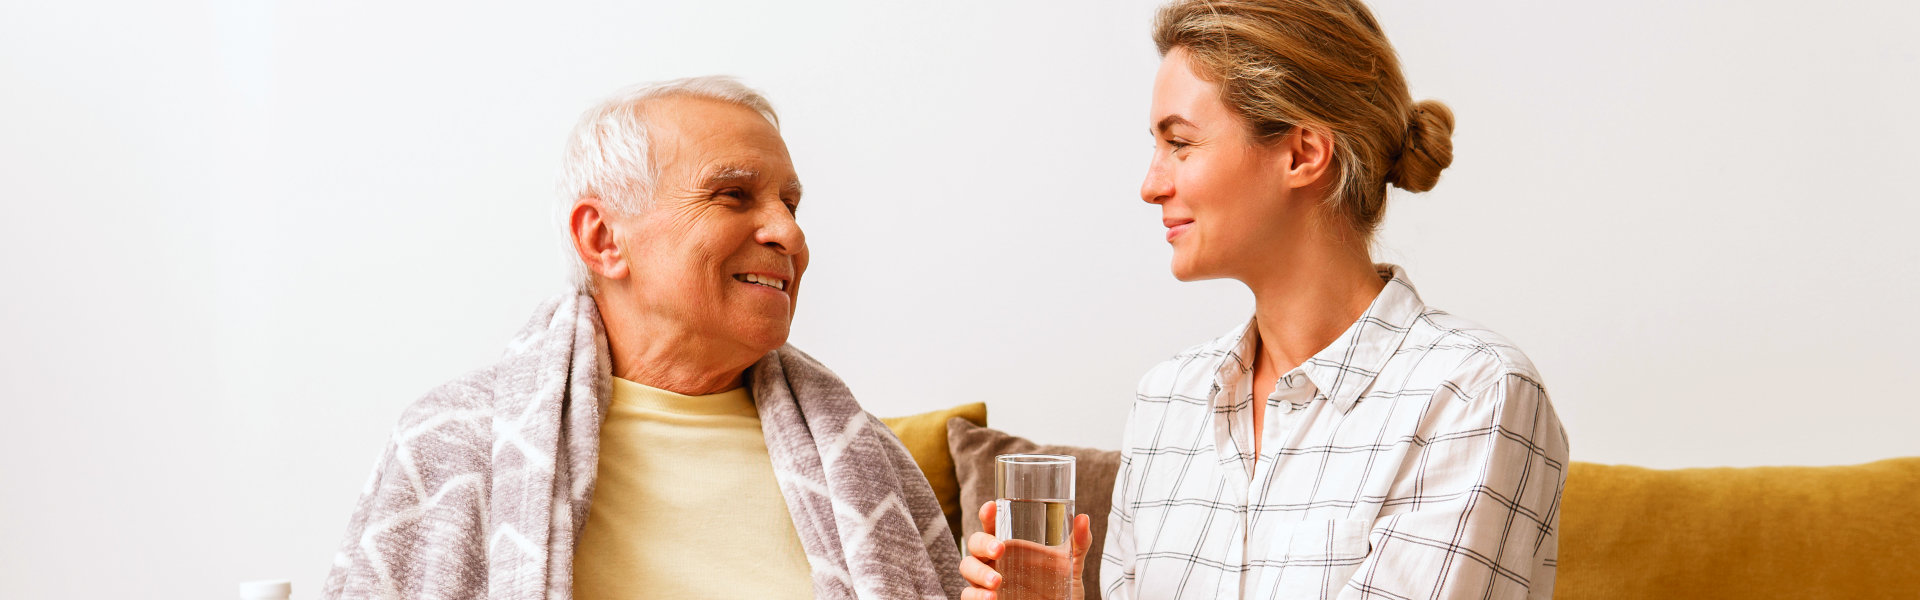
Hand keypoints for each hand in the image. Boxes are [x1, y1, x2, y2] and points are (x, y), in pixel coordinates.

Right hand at [958, 500, 1093, 599]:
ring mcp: (987, 580)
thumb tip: (1083, 518)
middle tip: (999, 550)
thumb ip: (1079, 543)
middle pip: (974, 544)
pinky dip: (975, 595)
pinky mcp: (985, 599)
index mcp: (1010, 545)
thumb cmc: (1060, 587)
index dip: (987, 514)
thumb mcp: (1072, 564)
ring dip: (978, 572)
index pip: (992, 525)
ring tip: (996, 581)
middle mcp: (995, 560)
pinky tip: (991, 598)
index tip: (991, 506)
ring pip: (967, 568)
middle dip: (982, 544)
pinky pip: (968, 595)